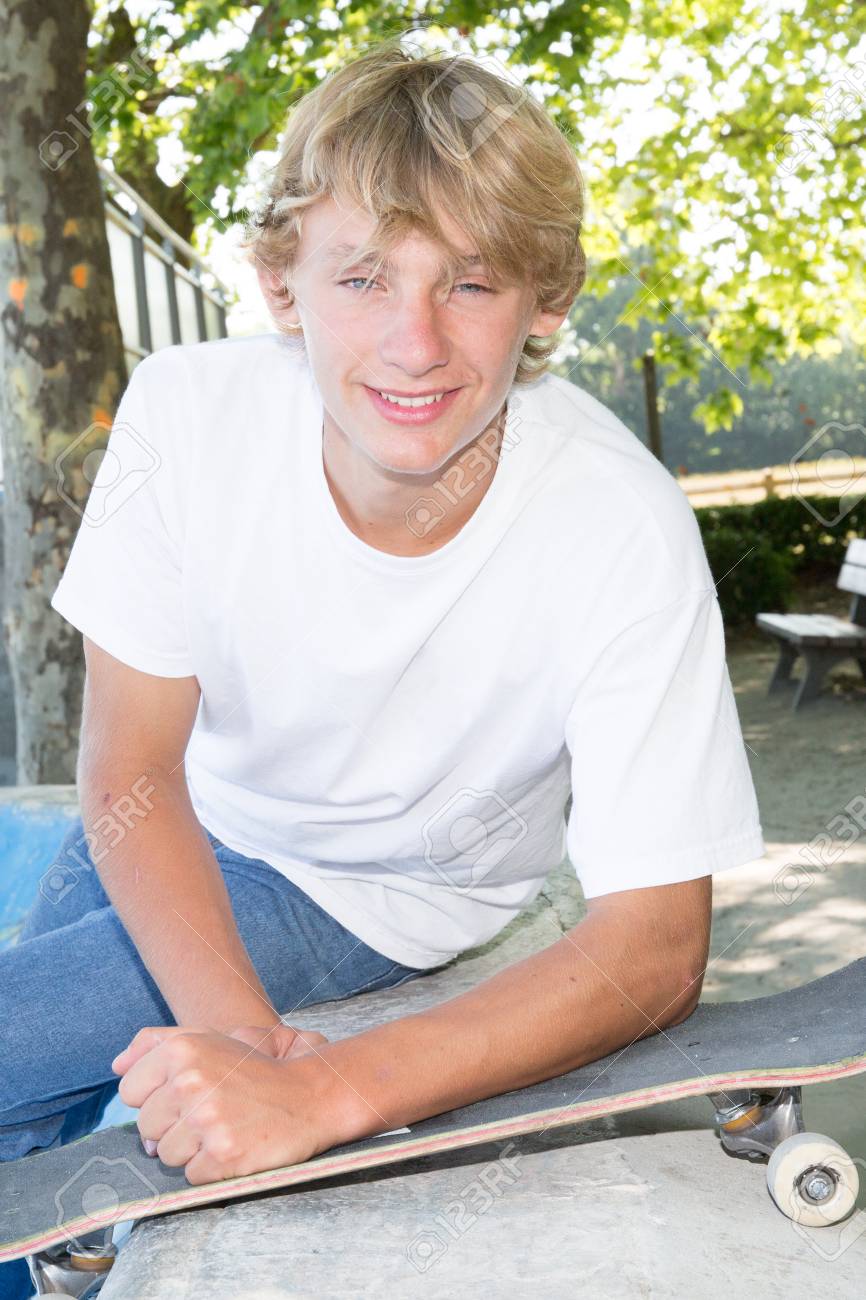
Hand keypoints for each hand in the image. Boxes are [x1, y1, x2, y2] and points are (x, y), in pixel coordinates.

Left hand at [111, 1026, 336, 1183]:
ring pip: (166, 1155)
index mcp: (182, 1050)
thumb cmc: (254, 1070)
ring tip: (225, 1128)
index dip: (157, 1098)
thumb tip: (116, 1065)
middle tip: (212, 1112)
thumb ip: (158, 1044)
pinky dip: (211, 1169)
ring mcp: (207, 1120)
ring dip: (192, 1149)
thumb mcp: (209, 1040)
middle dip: (173, 1126)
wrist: (310, 1095)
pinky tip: (235, 1146)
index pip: (130, 1092)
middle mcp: (190, 1082)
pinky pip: (191, 1176)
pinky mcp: (223, 1155)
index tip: (188, 1094)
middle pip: (146, 1127)